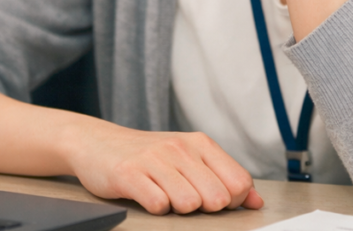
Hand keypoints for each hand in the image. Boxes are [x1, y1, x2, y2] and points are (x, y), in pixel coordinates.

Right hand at [65, 122, 262, 214]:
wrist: (97, 142)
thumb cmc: (148, 155)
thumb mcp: (189, 159)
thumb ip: (224, 177)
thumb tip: (256, 201)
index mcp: (200, 143)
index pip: (239, 181)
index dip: (231, 201)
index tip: (213, 200)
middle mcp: (180, 148)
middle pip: (218, 197)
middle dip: (206, 208)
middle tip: (185, 199)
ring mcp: (154, 160)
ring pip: (190, 203)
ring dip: (179, 209)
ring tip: (165, 197)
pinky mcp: (129, 174)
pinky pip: (158, 205)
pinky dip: (156, 209)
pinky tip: (148, 197)